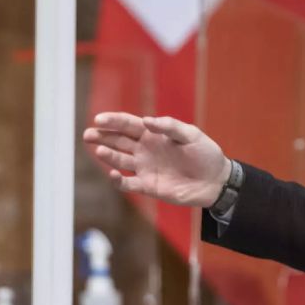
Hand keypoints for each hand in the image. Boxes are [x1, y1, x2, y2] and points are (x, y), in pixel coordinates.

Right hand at [83, 112, 231, 207]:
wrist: (215, 180)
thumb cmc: (205, 154)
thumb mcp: (192, 135)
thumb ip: (170, 126)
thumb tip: (146, 120)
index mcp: (154, 134)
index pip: (129, 125)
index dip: (114, 121)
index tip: (99, 119)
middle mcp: (145, 150)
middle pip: (118, 141)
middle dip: (102, 136)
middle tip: (88, 134)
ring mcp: (145, 168)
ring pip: (119, 160)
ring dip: (107, 155)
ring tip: (98, 149)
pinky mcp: (148, 186)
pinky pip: (128, 183)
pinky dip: (118, 180)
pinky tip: (112, 174)